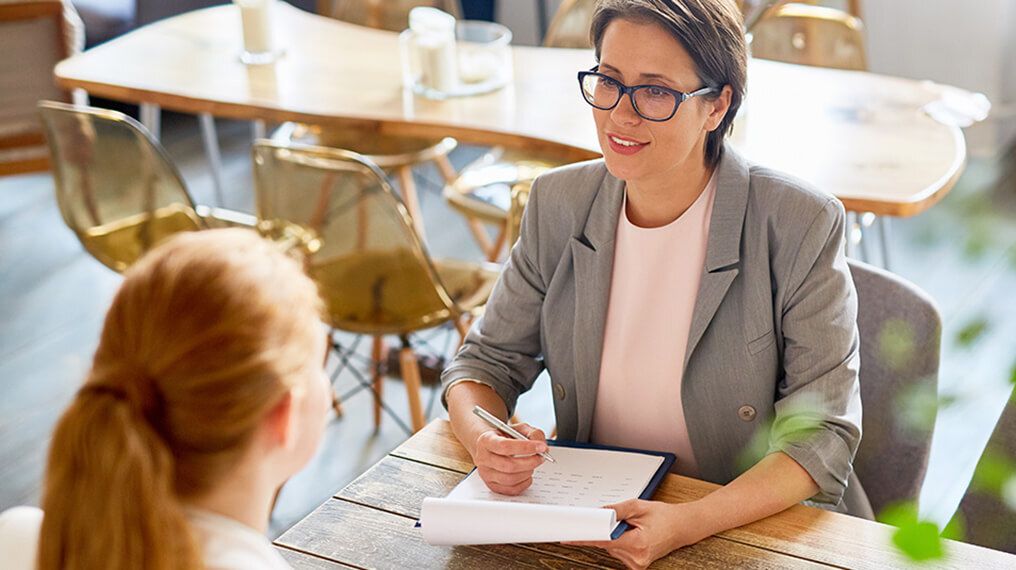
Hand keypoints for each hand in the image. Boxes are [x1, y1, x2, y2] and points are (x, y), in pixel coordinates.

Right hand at [472, 422, 547, 494]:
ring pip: (510, 479)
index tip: (541, 447)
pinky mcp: (492, 485)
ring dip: (527, 472)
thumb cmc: (505, 437)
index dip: (525, 447)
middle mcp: (483, 458)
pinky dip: (524, 483)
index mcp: (486, 440)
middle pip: (508, 465)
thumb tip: (543, 447)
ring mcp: (486, 474)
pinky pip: (511, 489)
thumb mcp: (518, 428)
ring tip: (532, 464)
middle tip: (541, 457)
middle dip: (530, 462)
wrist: (490, 447)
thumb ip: (532, 433)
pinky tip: (527, 474)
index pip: (505, 446)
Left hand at [568, 499, 707, 569]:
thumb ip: (615, 510)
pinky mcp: (637, 565)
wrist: (682, 527)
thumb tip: (597, 513)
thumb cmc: (664, 516)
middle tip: (622, 521)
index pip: (603, 541)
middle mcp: (636, 558)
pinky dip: (620, 542)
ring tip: (634, 528)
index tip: (569, 537)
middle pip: (606, 544)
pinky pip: (618, 552)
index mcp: (637, 543)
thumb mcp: (638, 506)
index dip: (584, 537)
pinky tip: (633, 536)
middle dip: (607, 531)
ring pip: (611, 548)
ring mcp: (637, 564)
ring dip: (615, 537)